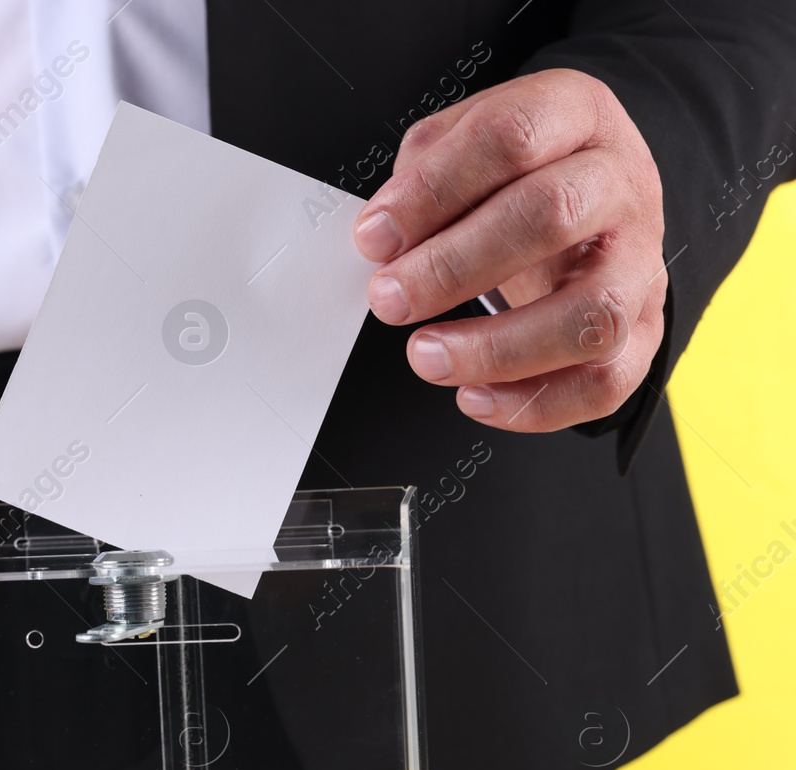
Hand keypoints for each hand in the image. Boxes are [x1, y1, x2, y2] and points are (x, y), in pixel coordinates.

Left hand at [353, 68, 666, 430]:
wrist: (596, 196)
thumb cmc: (517, 172)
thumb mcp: (465, 140)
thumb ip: (423, 174)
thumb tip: (384, 235)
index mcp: (575, 115)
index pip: (511, 137)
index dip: (434, 189)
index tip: (375, 235)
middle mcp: (620, 183)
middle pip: (550, 217)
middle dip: (453, 267)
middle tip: (389, 298)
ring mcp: (640, 260)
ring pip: (592, 313)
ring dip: (496, 347)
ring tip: (426, 355)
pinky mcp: (644, 328)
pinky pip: (606, 380)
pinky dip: (536, 403)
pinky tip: (474, 396)